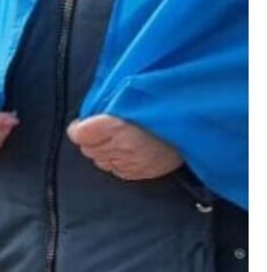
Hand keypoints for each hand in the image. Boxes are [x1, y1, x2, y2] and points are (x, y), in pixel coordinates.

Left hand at [68, 115, 182, 180]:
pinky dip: (117, 162)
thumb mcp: (128, 98)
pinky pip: (116, 170)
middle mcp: (123, 147)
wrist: (192, 124)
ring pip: (100, 161)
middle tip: (107, 130)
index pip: (80, 135)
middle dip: (93, 140)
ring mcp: (133, 162)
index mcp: (117, 125)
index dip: (79, 128)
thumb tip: (80, 123)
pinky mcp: (141, 173)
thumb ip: (103, 108)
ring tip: (121, 140)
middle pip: (88, 149)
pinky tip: (128, 151)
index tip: (83, 124)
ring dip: (104, 152)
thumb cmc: (159, 106)